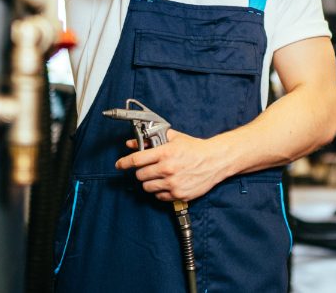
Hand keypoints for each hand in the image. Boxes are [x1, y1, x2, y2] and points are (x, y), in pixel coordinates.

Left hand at [114, 130, 229, 201]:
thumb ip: (151, 140)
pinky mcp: (178, 194)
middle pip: (140, 175)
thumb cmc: (195, 148)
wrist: (215, 160)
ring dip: (150, 182)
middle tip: (148, 169)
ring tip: (159, 176)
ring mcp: (172, 183)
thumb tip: (132, 143)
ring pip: (147, 187)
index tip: (119, 165)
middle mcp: (167, 169)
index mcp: (165, 153)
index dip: (124, 162)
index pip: (136, 160)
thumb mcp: (174, 138)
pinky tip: (168, 184)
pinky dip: (160, 192)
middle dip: (141, 172)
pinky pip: (159, 197)